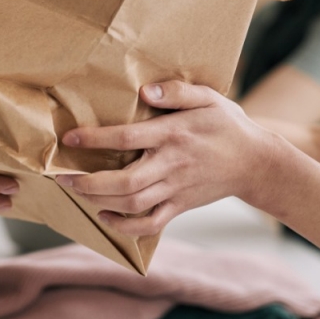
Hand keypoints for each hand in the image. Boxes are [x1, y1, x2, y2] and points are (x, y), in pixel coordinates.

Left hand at [56, 81, 283, 234]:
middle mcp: (171, 165)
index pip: (127, 137)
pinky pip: (150, 224)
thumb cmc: (227, 125)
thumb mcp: (208, 97)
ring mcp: (176, 189)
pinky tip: (105, 217)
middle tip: (62, 176)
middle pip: (125, 182)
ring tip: (76, 191)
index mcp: (173, 135)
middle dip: (88, 182)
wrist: (258, 164)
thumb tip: (145, 92)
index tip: (69, 139)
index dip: (95, 139)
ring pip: (132, 204)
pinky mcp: (180, 206)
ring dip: (99, 201)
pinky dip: (124, 226)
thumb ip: (177, 92)